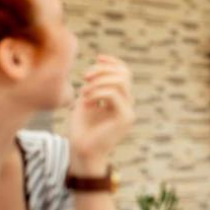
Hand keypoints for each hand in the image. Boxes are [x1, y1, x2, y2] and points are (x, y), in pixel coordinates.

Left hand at [68, 55, 134, 176]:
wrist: (81, 152)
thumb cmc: (81, 129)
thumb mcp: (86, 101)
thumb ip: (94, 85)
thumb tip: (98, 67)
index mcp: (120, 99)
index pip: (125, 72)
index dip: (112, 62)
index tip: (97, 57)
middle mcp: (128, 104)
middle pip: (124, 74)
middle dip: (102, 70)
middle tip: (84, 77)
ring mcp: (129, 111)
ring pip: (120, 82)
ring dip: (98, 82)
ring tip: (84, 92)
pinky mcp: (125, 118)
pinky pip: (113, 95)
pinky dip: (97, 93)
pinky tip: (86, 101)